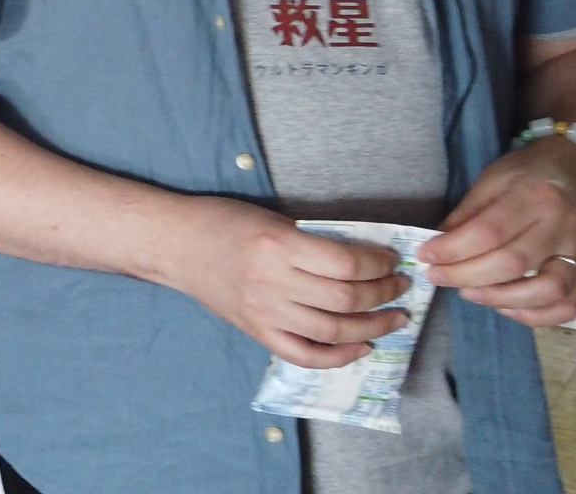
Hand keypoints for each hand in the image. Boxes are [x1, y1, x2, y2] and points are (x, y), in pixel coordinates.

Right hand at [164, 197, 410, 367]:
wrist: (175, 245)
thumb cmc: (223, 222)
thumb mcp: (272, 219)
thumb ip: (312, 240)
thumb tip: (363, 259)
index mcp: (279, 244)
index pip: (346, 263)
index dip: (379, 264)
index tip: (392, 260)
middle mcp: (273, 282)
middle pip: (346, 299)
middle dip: (384, 295)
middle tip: (400, 287)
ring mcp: (264, 312)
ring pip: (332, 331)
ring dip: (373, 327)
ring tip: (393, 318)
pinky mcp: (257, 331)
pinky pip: (304, 355)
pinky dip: (338, 357)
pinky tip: (360, 347)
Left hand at [419, 138, 575, 326]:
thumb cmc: (528, 174)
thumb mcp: (492, 180)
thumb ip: (468, 214)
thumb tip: (440, 247)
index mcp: (534, 196)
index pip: (490, 231)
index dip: (453, 249)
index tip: (425, 257)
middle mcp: (561, 226)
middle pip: (514, 263)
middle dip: (467, 276)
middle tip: (438, 277)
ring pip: (547, 290)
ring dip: (502, 299)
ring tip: (470, 293)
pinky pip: (569, 306)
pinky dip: (537, 316)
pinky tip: (507, 308)